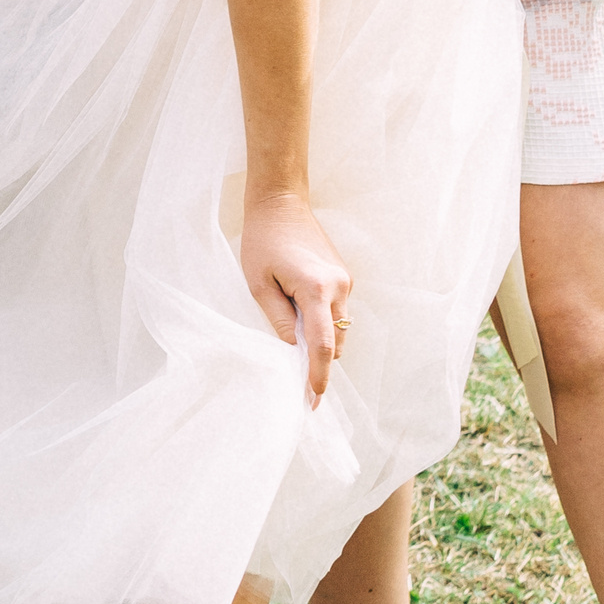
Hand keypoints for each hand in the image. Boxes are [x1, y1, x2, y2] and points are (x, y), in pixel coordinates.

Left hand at [240, 188, 352, 405]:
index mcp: (316, 290)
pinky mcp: (344, 275)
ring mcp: (345, 281)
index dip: (318, 376)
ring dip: (321, 339)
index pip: (322, 346)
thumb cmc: (262, 241)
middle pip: (336, 342)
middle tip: (295, 374)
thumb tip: (292, 350)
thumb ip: (278, 320)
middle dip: (319, 361)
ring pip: (340, 328)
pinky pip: (338, 311)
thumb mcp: (259, 284)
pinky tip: (300, 312)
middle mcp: (338, 287)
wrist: (281, 202)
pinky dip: (323, 321)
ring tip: (292, 333)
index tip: (314, 400)